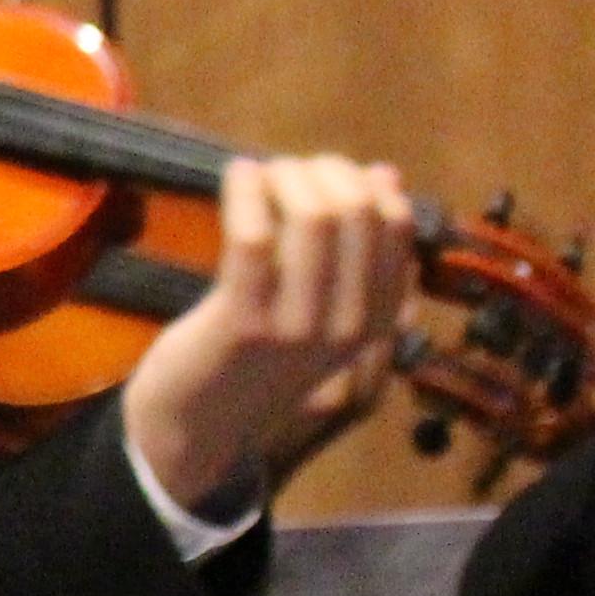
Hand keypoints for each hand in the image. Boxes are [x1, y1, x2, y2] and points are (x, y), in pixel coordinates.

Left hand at [121, 153, 416, 517]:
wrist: (197, 425)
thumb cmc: (257, 354)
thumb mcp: (322, 305)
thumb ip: (354, 248)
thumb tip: (386, 173)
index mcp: (379, 318)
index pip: (397, 226)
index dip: (362, 183)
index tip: (323, 175)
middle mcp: (351, 325)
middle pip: (359, 212)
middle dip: (323, 171)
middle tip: (285, 171)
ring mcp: (299, 326)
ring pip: (316, 217)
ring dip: (286, 176)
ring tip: (257, 175)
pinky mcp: (243, 322)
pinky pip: (254, 237)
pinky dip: (247, 191)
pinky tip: (236, 176)